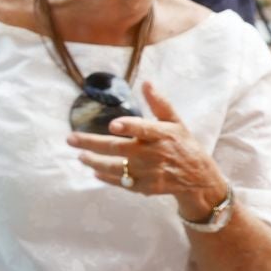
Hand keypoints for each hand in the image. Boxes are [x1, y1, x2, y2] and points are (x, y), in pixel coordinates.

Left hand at [68, 82, 227, 219]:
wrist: (199, 179)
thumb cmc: (183, 145)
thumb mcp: (175, 122)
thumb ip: (160, 104)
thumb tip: (146, 83)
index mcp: (163, 135)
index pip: (144, 129)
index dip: (129, 127)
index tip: (112, 125)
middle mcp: (155, 154)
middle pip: (119, 148)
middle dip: (92, 143)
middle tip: (71, 139)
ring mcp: (150, 172)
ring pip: (117, 167)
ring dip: (95, 161)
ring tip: (80, 155)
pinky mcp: (147, 187)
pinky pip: (122, 182)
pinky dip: (107, 178)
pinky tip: (94, 171)